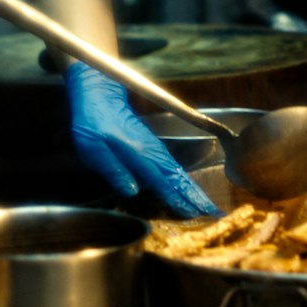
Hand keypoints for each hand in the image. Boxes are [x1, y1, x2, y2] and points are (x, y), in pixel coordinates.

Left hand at [65, 63, 218, 218]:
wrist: (100, 94)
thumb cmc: (91, 121)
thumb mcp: (92, 146)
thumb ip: (112, 168)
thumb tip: (132, 191)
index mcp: (138, 153)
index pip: (162, 180)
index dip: (178, 198)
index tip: (194, 213)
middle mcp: (152, 151)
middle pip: (178, 177)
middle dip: (196, 195)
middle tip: (214, 212)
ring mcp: (154, 147)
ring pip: (179, 172)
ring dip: (194, 189)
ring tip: (207, 205)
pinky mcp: (152, 146)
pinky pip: (173, 166)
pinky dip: (184, 179)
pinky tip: (189, 189)